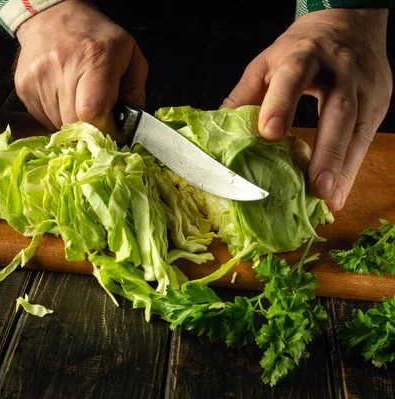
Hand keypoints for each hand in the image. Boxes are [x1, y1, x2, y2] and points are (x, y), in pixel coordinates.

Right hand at [15, 0, 147, 133]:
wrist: (52, 17)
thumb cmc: (95, 37)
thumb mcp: (129, 54)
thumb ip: (135, 91)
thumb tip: (130, 125)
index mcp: (95, 57)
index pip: (92, 111)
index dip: (102, 126)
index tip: (109, 125)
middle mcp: (62, 66)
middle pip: (74, 123)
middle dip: (88, 126)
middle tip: (95, 113)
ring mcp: (38, 78)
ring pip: (57, 124)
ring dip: (70, 120)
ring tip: (76, 98)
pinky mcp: (23, 87)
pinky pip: (42, 119)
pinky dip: (55, 115)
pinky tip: (61, 96)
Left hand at [222, 9, 391, 211]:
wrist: (349, 22)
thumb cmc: (301, 47)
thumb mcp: (266, 62)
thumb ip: (244, 95)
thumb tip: (219, 130)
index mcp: (303, 55)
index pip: (293, 76)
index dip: (282, 104)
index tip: (269, 134)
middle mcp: (339, 71)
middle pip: (338, 110)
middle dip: (327, 151)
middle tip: (315, 186)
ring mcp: (364, 87)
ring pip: (358, 129)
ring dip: (343, 168)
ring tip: (328, 197)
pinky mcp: (378, 102)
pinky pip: (365, 139)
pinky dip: (351, 168)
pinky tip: (338, 192)